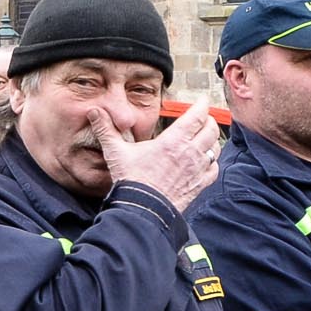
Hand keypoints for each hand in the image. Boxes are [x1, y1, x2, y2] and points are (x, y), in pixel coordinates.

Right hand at [95, 101, 221, 212]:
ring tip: (204, 138)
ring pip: (215, 147)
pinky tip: (205, 162)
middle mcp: (189, 152)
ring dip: (211, 140)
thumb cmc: (131, 181)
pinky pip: (213, 169)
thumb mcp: (116, 151)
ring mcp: (197, 169)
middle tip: (203, 118)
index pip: (197, 115)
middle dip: (209, 120)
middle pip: (211, 128)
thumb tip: (95, 112)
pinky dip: (211, 163)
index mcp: (173, 140)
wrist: (142, 210)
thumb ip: (106, 130)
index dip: (202, 104)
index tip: (202, 101)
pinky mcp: (199, 185)